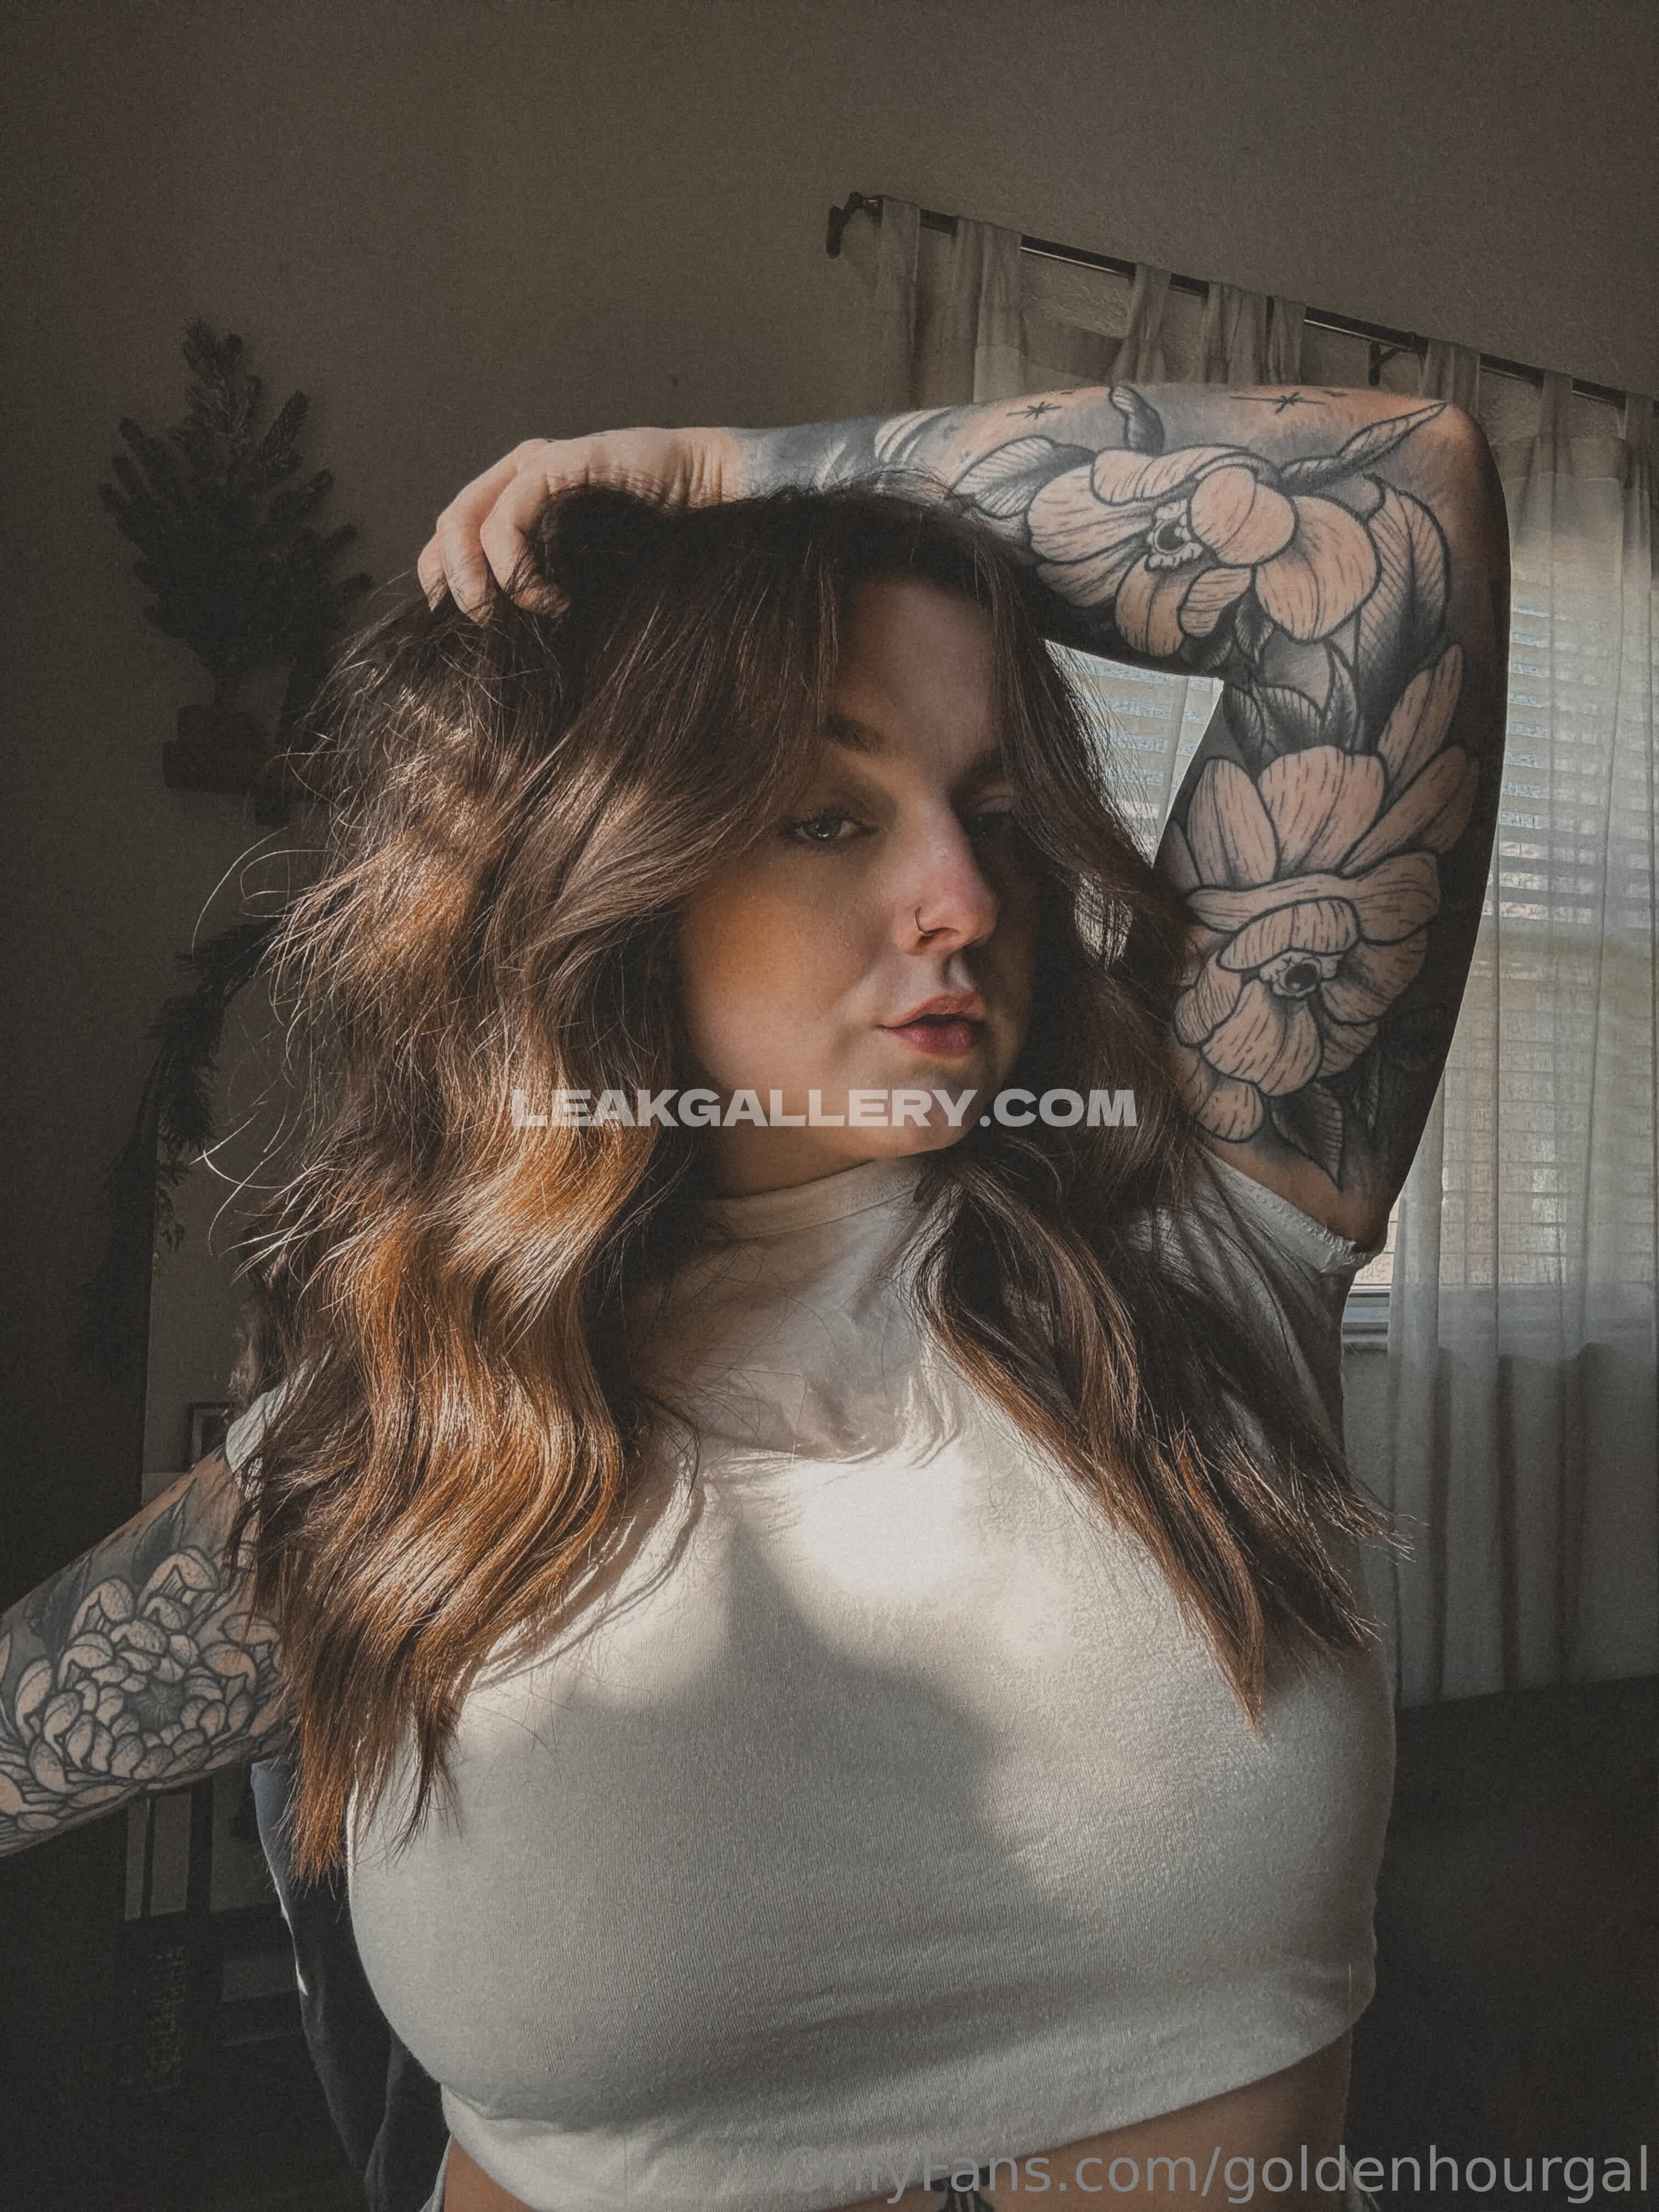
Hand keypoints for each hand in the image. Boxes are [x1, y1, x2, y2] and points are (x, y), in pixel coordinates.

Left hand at [416, 426, 744, 619]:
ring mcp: (538, 465)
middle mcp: (517, 476)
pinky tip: (551, 596)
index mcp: (514, 500)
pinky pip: (514, 509)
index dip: (441, 583)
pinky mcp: (565, 461)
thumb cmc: (654, 546)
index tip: (458, 631)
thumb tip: (499, 646)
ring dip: (482, 579)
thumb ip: (542, 592)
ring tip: (524, 613)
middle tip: (488, 627)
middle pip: (448, 528)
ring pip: (468, 518)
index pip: (449, 537)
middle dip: (457, 586)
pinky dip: (518, 563)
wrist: (712, 498)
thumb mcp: (582, 577)